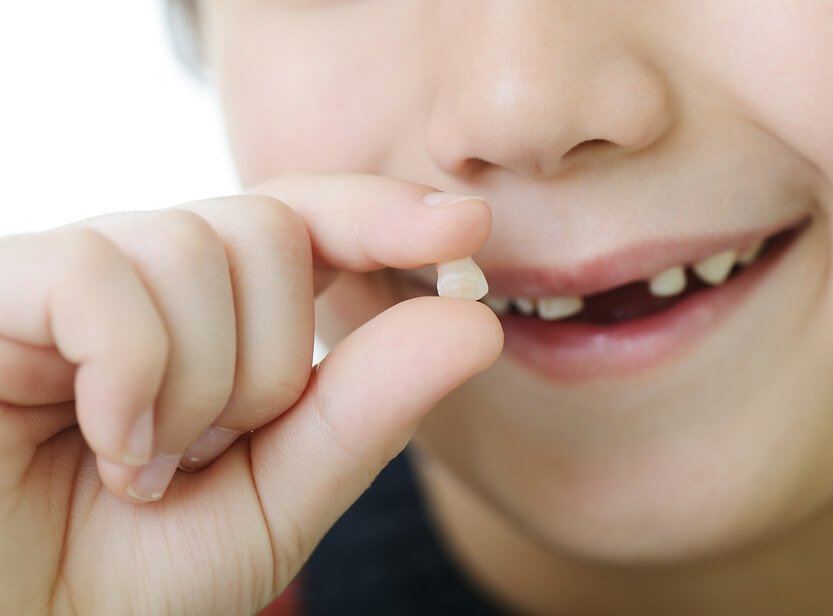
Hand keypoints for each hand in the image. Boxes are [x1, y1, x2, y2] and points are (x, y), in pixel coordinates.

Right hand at [0, 172, 501, 614]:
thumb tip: (475, 324)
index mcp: (218, 316)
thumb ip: (365, 413)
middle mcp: (147, 278)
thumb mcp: (275, 501)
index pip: (309, 222)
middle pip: (268, 227)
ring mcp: (69, 277)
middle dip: (270, 361)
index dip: (383, 215)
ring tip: (146, 467)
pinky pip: (99, 275)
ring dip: (198, 385)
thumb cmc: (128, 579)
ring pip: (192, 246)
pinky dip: (131, 376)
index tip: (466, 229)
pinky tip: (109, 446)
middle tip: (211, 452)